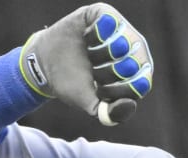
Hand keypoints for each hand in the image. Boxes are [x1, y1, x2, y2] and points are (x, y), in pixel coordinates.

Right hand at [19, 3, 152, 125]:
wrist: (46, 64)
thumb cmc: (73, 83)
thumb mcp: (90, 104)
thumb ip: (110, 114)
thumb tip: (130, 105)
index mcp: (137, 73)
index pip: (141, 84)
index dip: (118, 90)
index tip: (99, 90)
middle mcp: (134, 50)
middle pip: (131, 65)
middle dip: (106, 74)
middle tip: (93, 73)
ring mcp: (122, 29)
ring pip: (122, 44)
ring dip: (99, 55)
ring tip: (89, 56)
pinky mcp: (105, 14)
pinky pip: (109, 23)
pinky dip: (94, 35)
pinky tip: (86, 39)